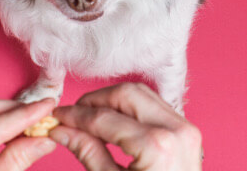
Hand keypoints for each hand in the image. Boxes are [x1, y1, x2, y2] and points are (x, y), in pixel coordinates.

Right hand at [51, 83, 201, 170]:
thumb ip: (88, 152)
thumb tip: (62, 131)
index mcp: (156, 146)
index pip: (104, 117)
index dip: (75, 115)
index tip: (57, 117)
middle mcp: (176, 130)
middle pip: (126, 94)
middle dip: (95, 101)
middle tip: (72, 115)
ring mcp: (186, 129)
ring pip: (143, 94)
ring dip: (113, 101)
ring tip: (90, 118)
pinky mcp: (189, 132)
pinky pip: (156, 107)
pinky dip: (132, 109)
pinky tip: (114, 122)